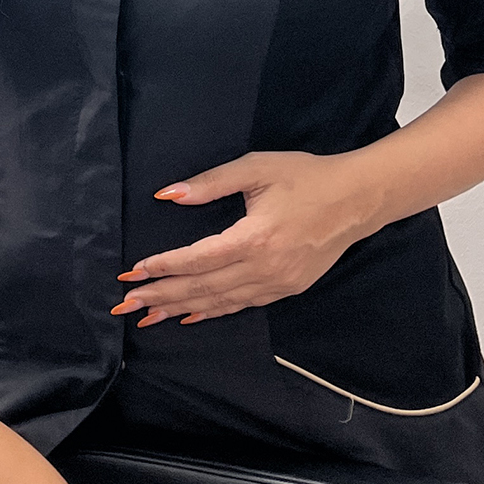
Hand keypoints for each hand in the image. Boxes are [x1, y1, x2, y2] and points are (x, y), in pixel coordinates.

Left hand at [112, 149, 382, 324]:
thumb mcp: (257, 167)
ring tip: (147, 317)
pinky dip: (212, 311)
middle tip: (125, 305)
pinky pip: (241, 305)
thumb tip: (168, 195)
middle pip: (203, 288)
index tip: (132, 273)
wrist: (358, 199)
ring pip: (220, 302)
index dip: (163, 268)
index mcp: (256, 237)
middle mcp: (266, 268)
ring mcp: (278, 283)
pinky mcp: (287, 289)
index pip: (198, 259)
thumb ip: (211, 182)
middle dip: (160, 297)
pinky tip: (189, 316)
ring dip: (180, 309)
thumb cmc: (306, 176)